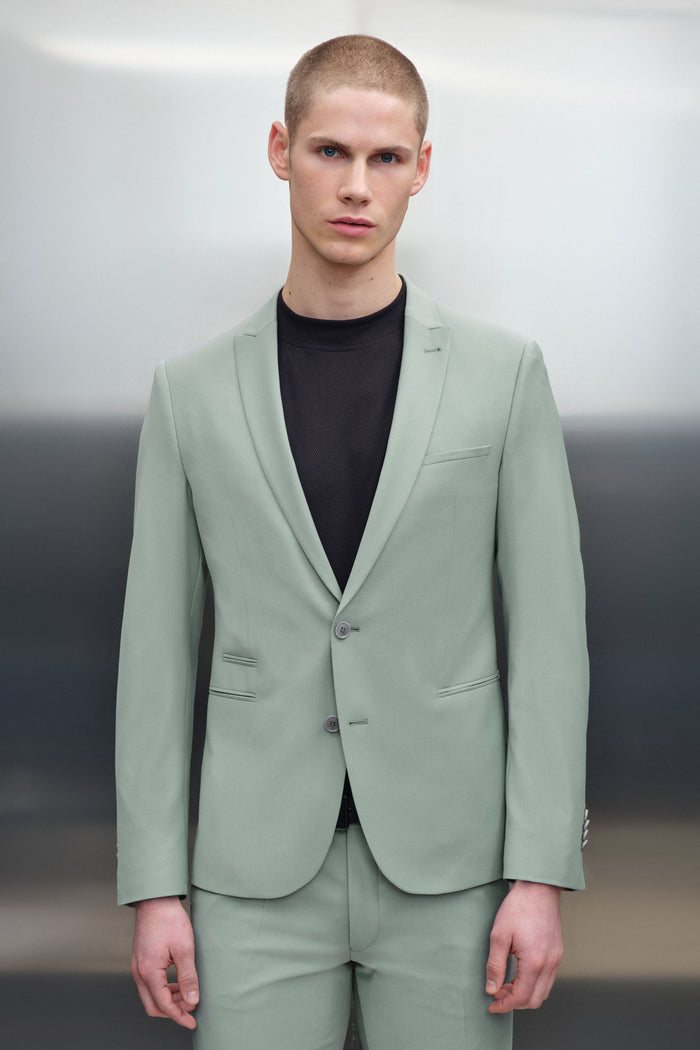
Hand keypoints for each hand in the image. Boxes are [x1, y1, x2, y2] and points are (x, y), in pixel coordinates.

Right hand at [131, 896, 198, 1028]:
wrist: (155, 899)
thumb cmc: (169, 920)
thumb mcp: (184, 949)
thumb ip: (188, 977)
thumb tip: (192, 1000)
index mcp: (148, 972)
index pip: (163, 1005)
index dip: (179, 1016)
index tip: (192, 1022)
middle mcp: (139, 972)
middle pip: (153, 1006)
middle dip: (172, 1011)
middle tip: (191, 1011)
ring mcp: (137, 966)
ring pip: (150, 996)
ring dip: (168, 1000)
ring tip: (188, 995)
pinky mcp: (140, 960)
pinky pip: (149, 984)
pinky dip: (163, 989)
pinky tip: (177, 983)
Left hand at [485, 880, 562, 1012]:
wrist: (539, 888)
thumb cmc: (519, 908)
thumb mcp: (499, 936)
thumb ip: (494, 965)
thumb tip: (491, 988)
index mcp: (534, 963)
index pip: (521, 997)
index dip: (504, 1005)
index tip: (492, 1004)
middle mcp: (549, 964)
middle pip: (535, 1000)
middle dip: (514, 1002)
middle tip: (497, 994)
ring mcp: (556, 959)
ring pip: (543, 991)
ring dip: (525, 994)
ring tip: (506, 984)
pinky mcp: (557, 953)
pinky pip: (548, 979)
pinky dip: (534, 984)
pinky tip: (519, 973)